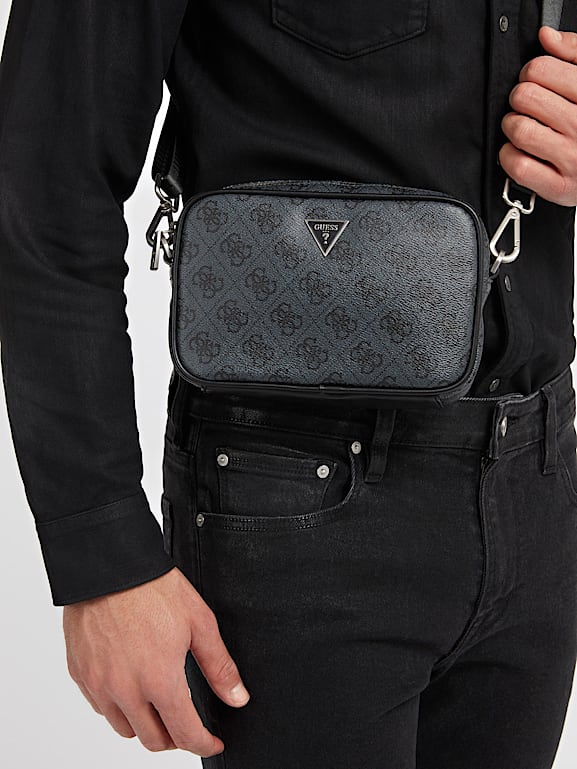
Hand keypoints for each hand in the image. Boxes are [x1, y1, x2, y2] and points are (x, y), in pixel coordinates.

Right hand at [62, 566, 249, 755]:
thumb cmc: (154, 588)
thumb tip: (237, 698)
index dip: (203, 744)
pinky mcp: (80, 673)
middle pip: (152, 740)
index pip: (184, 735)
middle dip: (175, 739)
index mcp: (159, 681)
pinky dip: (118, 706)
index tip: (212, 742)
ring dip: (144, 724)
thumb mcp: (199, 623)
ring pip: (124, 727)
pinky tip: (131, 686)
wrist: (110, 566)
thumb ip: (219, 666)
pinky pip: (100, 706)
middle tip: (187, 725)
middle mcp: (126, 691)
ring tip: (158, 705)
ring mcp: (99, 685)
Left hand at [500, 26, 576, 205]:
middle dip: (519, 98)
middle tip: (527, 106)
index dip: (530, 72)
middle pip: (525, 96)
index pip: (541, 69)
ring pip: (518, 130)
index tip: (536, 81)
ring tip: (522, 128)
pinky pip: (518, 166)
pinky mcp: (559, 186)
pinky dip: (509, 157)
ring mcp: (573, 158)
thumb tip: (546, 36)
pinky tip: (519, 152)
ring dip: (511, 127)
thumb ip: (573, 54)